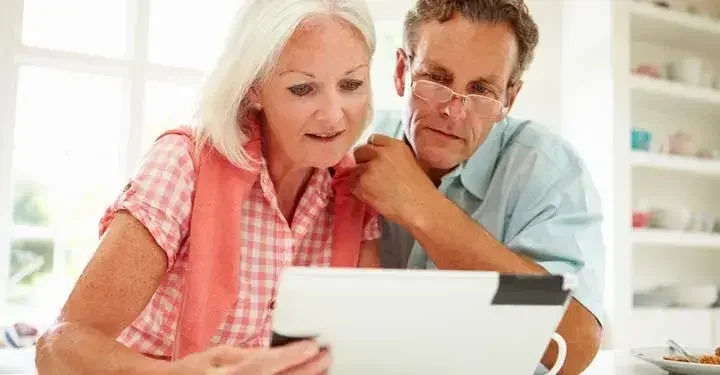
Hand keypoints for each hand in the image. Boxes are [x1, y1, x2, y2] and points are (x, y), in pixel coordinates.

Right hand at [169, 341, 329, 374]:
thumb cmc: (195, 370)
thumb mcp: (220, 353)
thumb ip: (248, 353)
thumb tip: (277, 351)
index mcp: (230, 371)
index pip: (266, 364)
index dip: (293, 356)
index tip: (313, 346)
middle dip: (307, 370)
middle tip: (325, 357)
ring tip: (320, 369)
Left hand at [352, 134, 437, 226]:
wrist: (420, 207)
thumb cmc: (421, 190)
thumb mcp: (411, 162)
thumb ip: (393, 156)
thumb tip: (379, 160)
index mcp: (394, 146)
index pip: (373, 139)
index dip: (372, 151)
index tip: (374, 160)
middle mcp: (380, 153)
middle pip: (359, 151)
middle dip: (362, 162)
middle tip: (371, 176)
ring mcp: (369, 168)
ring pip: (354, 170)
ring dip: (359, 179)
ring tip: (374, 190)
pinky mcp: (361, 183)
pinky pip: (351, 185)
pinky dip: (358, 191)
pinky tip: (371, 197)